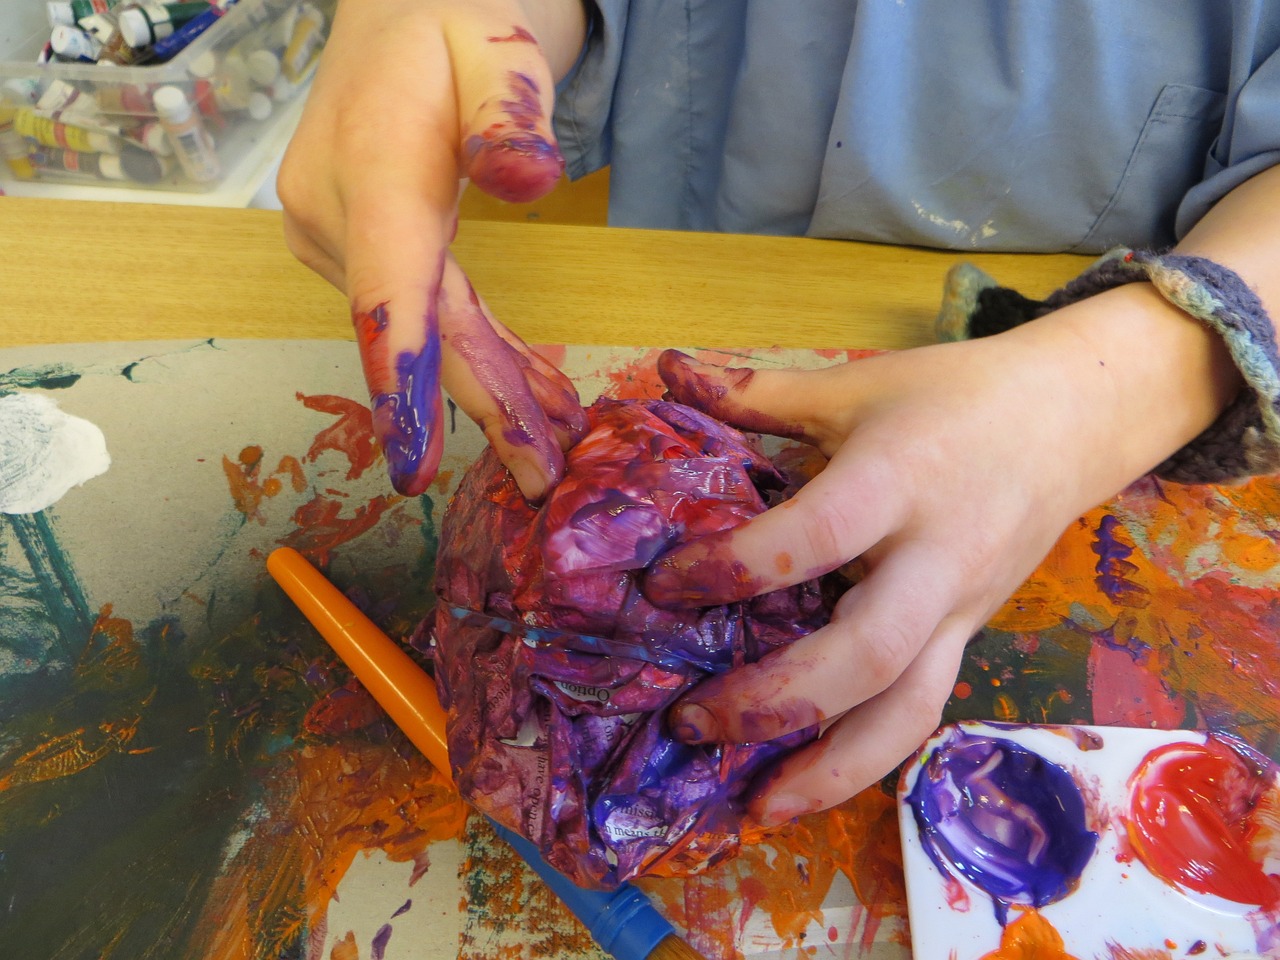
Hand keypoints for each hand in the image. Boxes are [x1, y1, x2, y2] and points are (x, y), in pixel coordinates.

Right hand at [278, 0, 587, 499]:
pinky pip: (428, 311)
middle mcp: (336, 214)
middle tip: (543, 477)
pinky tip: (527, 393)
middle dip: (480, 406)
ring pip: (427, 329)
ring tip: (553, 446)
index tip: (411, 463)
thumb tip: (526, 180)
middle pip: (418, 328)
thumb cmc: (449, 19)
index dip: (405, 375)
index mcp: (368, 163)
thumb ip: (509, 110)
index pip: (387, 284)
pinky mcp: (359, 247)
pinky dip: (478, 354)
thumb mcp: (496, 43)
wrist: (392, 11)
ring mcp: (339, 236)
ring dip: (489, 389)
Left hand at [643, 287, 1237, 825]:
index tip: (665, 587)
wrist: (1067, 420)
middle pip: (868, 654)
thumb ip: (758, 391)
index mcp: (900, 481)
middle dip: (774, 700)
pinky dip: (864, 760)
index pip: (815, 540)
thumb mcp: (856, 384)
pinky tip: (805, 785)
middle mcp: (935, 560)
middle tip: (690, 721)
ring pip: (908, 711)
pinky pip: (921, 712)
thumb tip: (666, 369)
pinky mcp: (969, 639)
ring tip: (753, 808)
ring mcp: (960, 610)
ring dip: (829, 770)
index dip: (735, 569)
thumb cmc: (952, 396)